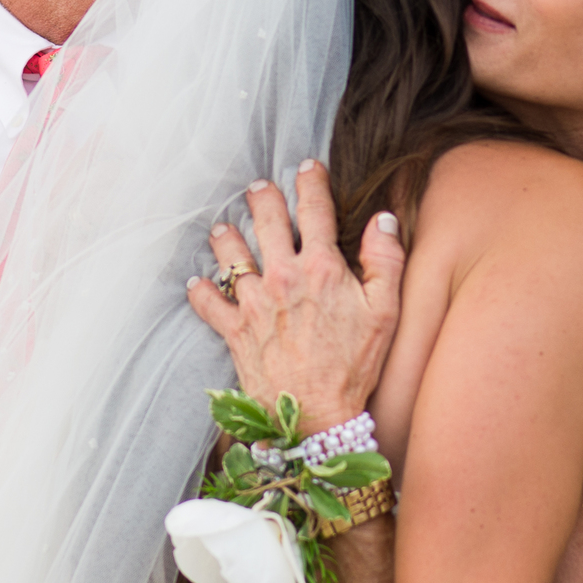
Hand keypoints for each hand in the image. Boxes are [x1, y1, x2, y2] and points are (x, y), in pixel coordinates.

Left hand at [186, 160, 405, 434]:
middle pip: (267, 222)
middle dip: (262, 198)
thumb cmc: (355, 366)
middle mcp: (283, 277)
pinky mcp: (235, 331)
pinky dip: (200, 290)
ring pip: (232, 255)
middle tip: (258, 187)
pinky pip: (209, 303)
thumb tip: (383, 221)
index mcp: (322, 268)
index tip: (307, 166)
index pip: (315, 210)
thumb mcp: (386, 312)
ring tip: (223, 226)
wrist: (318, 416)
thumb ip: (386, 261)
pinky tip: (196, 281)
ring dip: (226, 237)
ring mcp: (255, 303)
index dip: (310, 182)